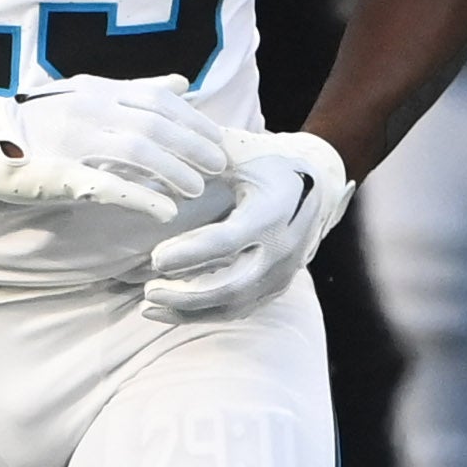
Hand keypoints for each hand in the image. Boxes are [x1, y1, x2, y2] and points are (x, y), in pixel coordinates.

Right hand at [0, 74, 227, 222]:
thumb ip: (136, 92)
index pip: (159, 100)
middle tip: (219, 166)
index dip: (193, 121)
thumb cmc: (43, 123)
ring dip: (174, 171)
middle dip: (193, 146)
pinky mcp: (60, 174)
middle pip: (156, 125)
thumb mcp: (90, 97)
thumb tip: (182, 84)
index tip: (218, 140)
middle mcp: (90, 109)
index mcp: (100, 90)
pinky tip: (165, 212)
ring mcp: (74, 140)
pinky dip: (141, 198)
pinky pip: (107, 185)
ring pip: (138, 150)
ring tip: (197, 189)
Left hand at [141, 127, 353, 319]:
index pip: (227, 241)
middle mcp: (281, 250)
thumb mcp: (242, 153)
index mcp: (272, 212)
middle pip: (231, 286)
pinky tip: (170, 310)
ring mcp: (281, 274)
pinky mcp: (276, 288)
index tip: (155, 258)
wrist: (319, 187)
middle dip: (186, 295)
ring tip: (150, 305)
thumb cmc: (269, 165)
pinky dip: (203, 313)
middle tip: (148, 291)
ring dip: (190, 311)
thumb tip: (158, 160)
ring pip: (234, 306)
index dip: (190, 253)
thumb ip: (204, 161)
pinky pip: (239, 309)